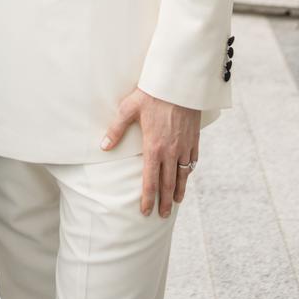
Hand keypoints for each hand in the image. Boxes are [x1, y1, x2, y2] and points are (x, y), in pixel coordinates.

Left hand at [101, 88, 200, 216]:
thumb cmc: (152, 94)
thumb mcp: (128, 108)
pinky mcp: (194, 139)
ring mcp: (184, 146)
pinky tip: (187, 176)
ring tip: (176, 202)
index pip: (150, 180)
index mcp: (153, 147)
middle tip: (162, 215)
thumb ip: (116, 129)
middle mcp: (170, 151)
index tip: (145, 211)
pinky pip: (192, 161)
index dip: (147, 198)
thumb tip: (104, 146)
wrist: (179, 83)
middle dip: (164, 202)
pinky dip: (189, 171)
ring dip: (179, 191)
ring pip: (182, 175)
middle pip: (168, 183)